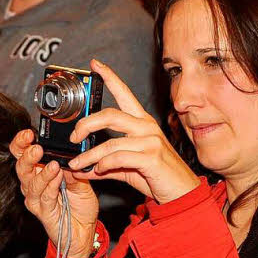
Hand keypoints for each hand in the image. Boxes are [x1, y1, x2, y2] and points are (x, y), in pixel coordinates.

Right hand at [10, 129, 99, 257]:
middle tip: (36, 147)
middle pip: (20, 166)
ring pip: (30, 182)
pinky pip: (44, 197)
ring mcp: (36, 199)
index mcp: (39, 172)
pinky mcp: (42, 212)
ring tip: (53, 164)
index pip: (23, 154)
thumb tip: (68, 155)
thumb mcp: (80, 181)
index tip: (29, 134)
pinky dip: (50, 186)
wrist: (83, 232)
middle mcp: (33, 185)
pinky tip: (57, 178)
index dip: (22, 143)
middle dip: (26, 155)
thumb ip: (73, 169)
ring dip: (41, 172)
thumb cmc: (78, 206)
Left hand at [68, 60, 199, 204]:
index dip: (109, 77)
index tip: (94, 65)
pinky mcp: (152, 157)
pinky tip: (97, 170)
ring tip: (77, 164)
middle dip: (86, 124)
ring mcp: (150, 141)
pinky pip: (119, 157)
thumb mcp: (128, 167)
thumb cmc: (158, 176)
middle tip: (74, 136)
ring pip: (110, 142)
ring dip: (89, 155)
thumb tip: (82, 167)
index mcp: (141, 123)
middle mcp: (146, 127)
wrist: (182, 193)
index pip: (124, 94)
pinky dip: (103, 165)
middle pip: (110, 115)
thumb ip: (106, 164)